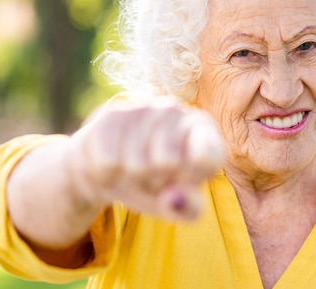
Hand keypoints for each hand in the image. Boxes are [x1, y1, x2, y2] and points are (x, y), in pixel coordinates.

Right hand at [67, 99, 224, 220]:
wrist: (109, 169)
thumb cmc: (154, 185)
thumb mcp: (178, 205)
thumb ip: (188, 208)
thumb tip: (174, 198)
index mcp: (202, 130)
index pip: (206, 154)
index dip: (192, 176)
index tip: (185, 179)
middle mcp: (175, 110)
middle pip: (167, 162)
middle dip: (156, 179)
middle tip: (152, 174)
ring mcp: (143, 108)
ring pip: (136, 164)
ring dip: (131, 177)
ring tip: (133, 167)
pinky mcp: (113, 114)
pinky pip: (109, 161)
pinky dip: (109, 172)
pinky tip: (114, 160)